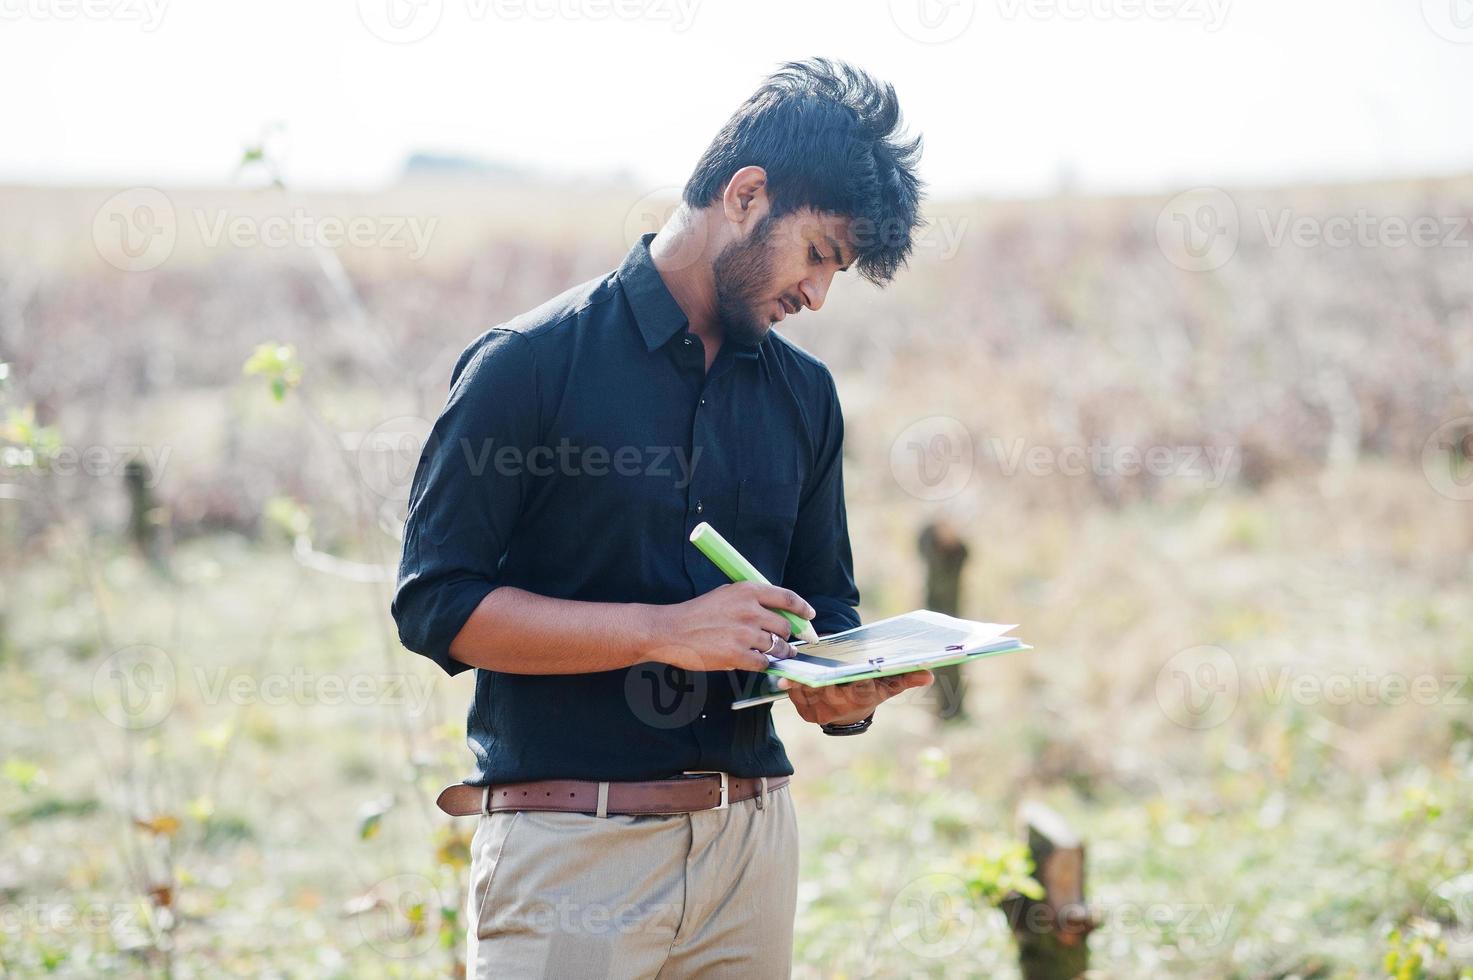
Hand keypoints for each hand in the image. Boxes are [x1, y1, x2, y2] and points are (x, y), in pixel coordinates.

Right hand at [645, 582, 815, 673]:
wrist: (671, 630)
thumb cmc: (697, 613)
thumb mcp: (725, 595)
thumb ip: (751, 601)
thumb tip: (777, 612)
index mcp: (747, 591)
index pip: (787, 598)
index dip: (802, 608)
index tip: (809, 616)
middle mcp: (750, 610)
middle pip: (786, 626)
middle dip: (787, 636)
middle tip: (784, 642)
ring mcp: (745, 634)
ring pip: (778, 647)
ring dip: (779, 653)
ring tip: (774, 655)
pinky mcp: (738, 655)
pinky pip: (764, 663)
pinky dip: (763, 665)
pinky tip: (755, 662)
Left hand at [780, 670, 933, 725]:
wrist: (849, 712)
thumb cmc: (869, 692)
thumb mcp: (886, 686)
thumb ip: (904, 678)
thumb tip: (928, 674)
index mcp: (857, 701)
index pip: (854, 690)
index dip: (850, 680)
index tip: (846, 671)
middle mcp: (837, 710)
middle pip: (825, 688)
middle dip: (819, 675)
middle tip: (814, 661)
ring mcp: (817, 712)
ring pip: (807, 690)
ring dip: (803, 676)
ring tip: (801, 661)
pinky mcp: (803, 710)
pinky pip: (795, 693)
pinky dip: (795, 681)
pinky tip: (794, 669)